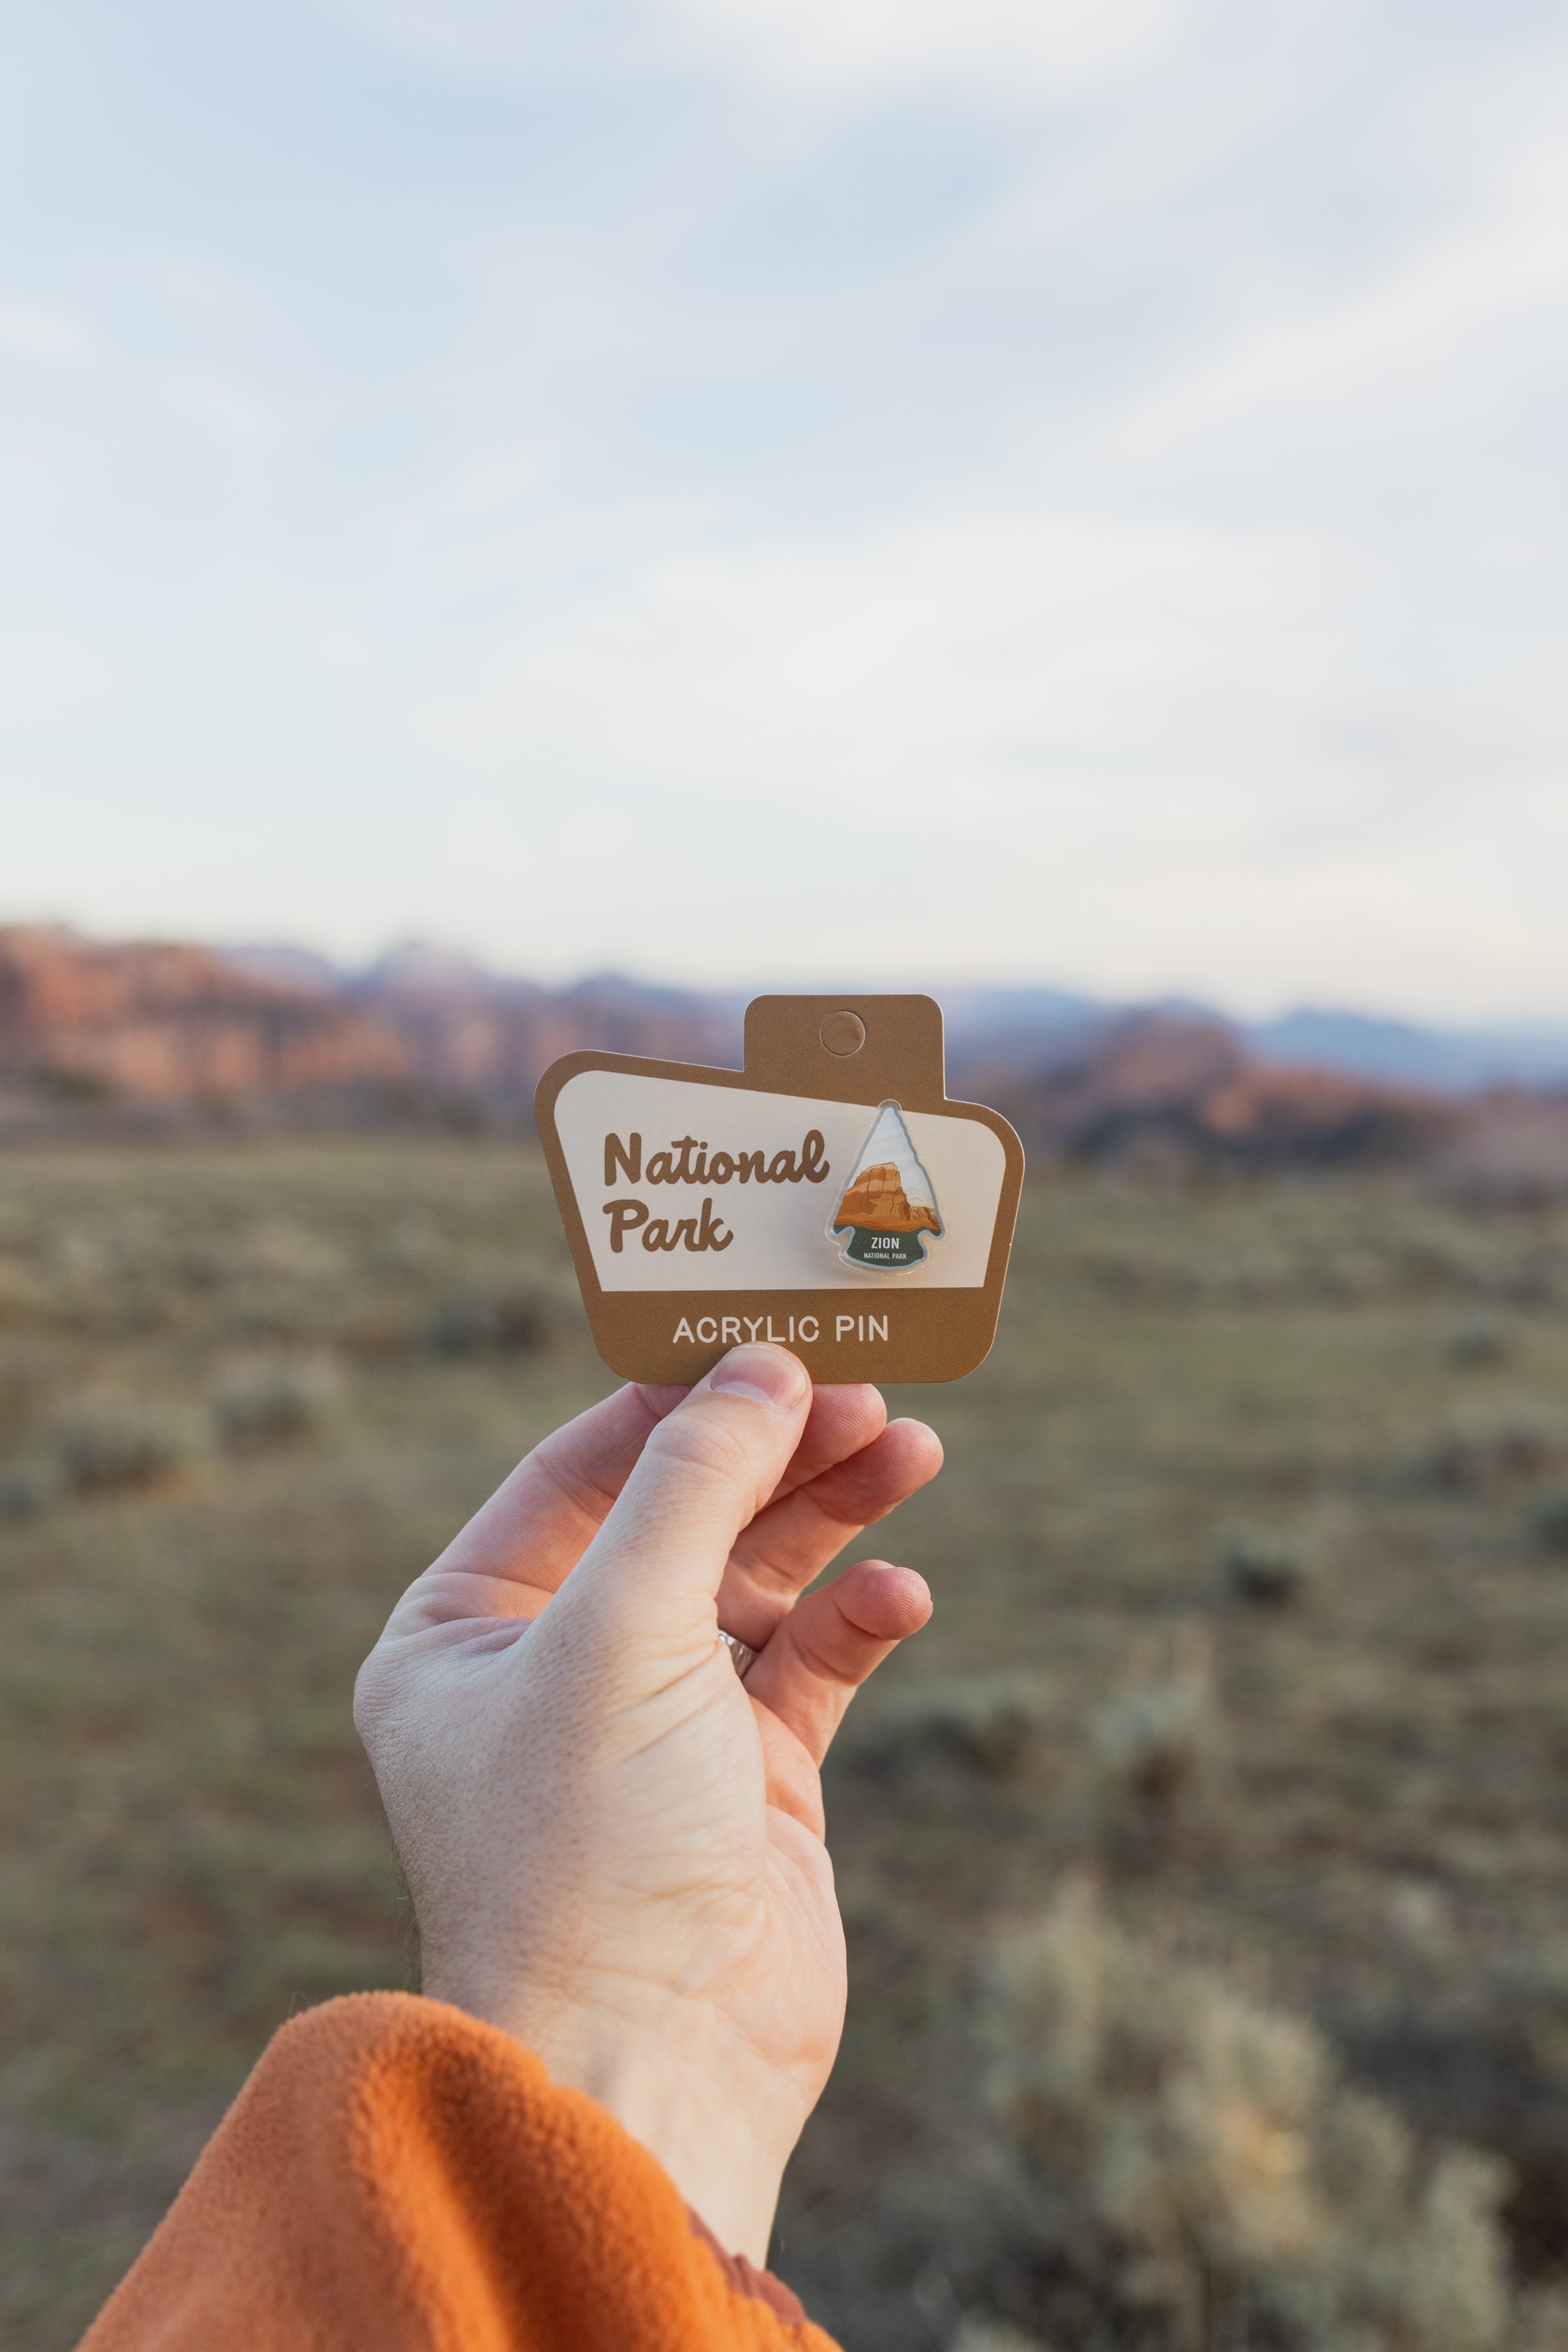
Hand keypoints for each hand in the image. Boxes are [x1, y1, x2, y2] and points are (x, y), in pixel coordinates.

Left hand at [353, 1345, 939, 2261]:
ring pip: (755, 1578)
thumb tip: (760, 1365)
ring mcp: (657, 1727)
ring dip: (832, 1515)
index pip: (573, 1469)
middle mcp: (553, 1670)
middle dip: (773, 1450)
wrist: (653, 2065)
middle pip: (679, 1513)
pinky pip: (809, 1665)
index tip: (766, 1335)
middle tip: (867, 1388)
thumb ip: (693, 1483)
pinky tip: (901, 1595)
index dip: (673, 1398)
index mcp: (464, 1631)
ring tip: (913, 1446)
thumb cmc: (588, 1848)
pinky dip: (856, 1620)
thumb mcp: (623, 1630)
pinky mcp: (748, 1782)